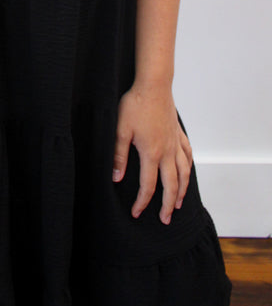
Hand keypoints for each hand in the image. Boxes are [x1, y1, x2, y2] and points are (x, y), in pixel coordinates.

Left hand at [112, 82, 192, 224]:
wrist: (153, 85)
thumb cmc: (135, 105)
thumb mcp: (121, 129)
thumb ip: (119, 155)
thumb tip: (116, 177)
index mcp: (152, 153)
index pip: (148, 185)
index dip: (142, 202)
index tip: (137, 213)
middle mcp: (167, 152)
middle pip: (171, 185)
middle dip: (168, 205)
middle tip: (165, 219)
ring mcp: (175, 142)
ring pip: (184, 173)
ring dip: (182, 191)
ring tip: (179, 204)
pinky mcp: (178, 133)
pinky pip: (188, 154)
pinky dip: (188, 167)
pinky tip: (187, 172)